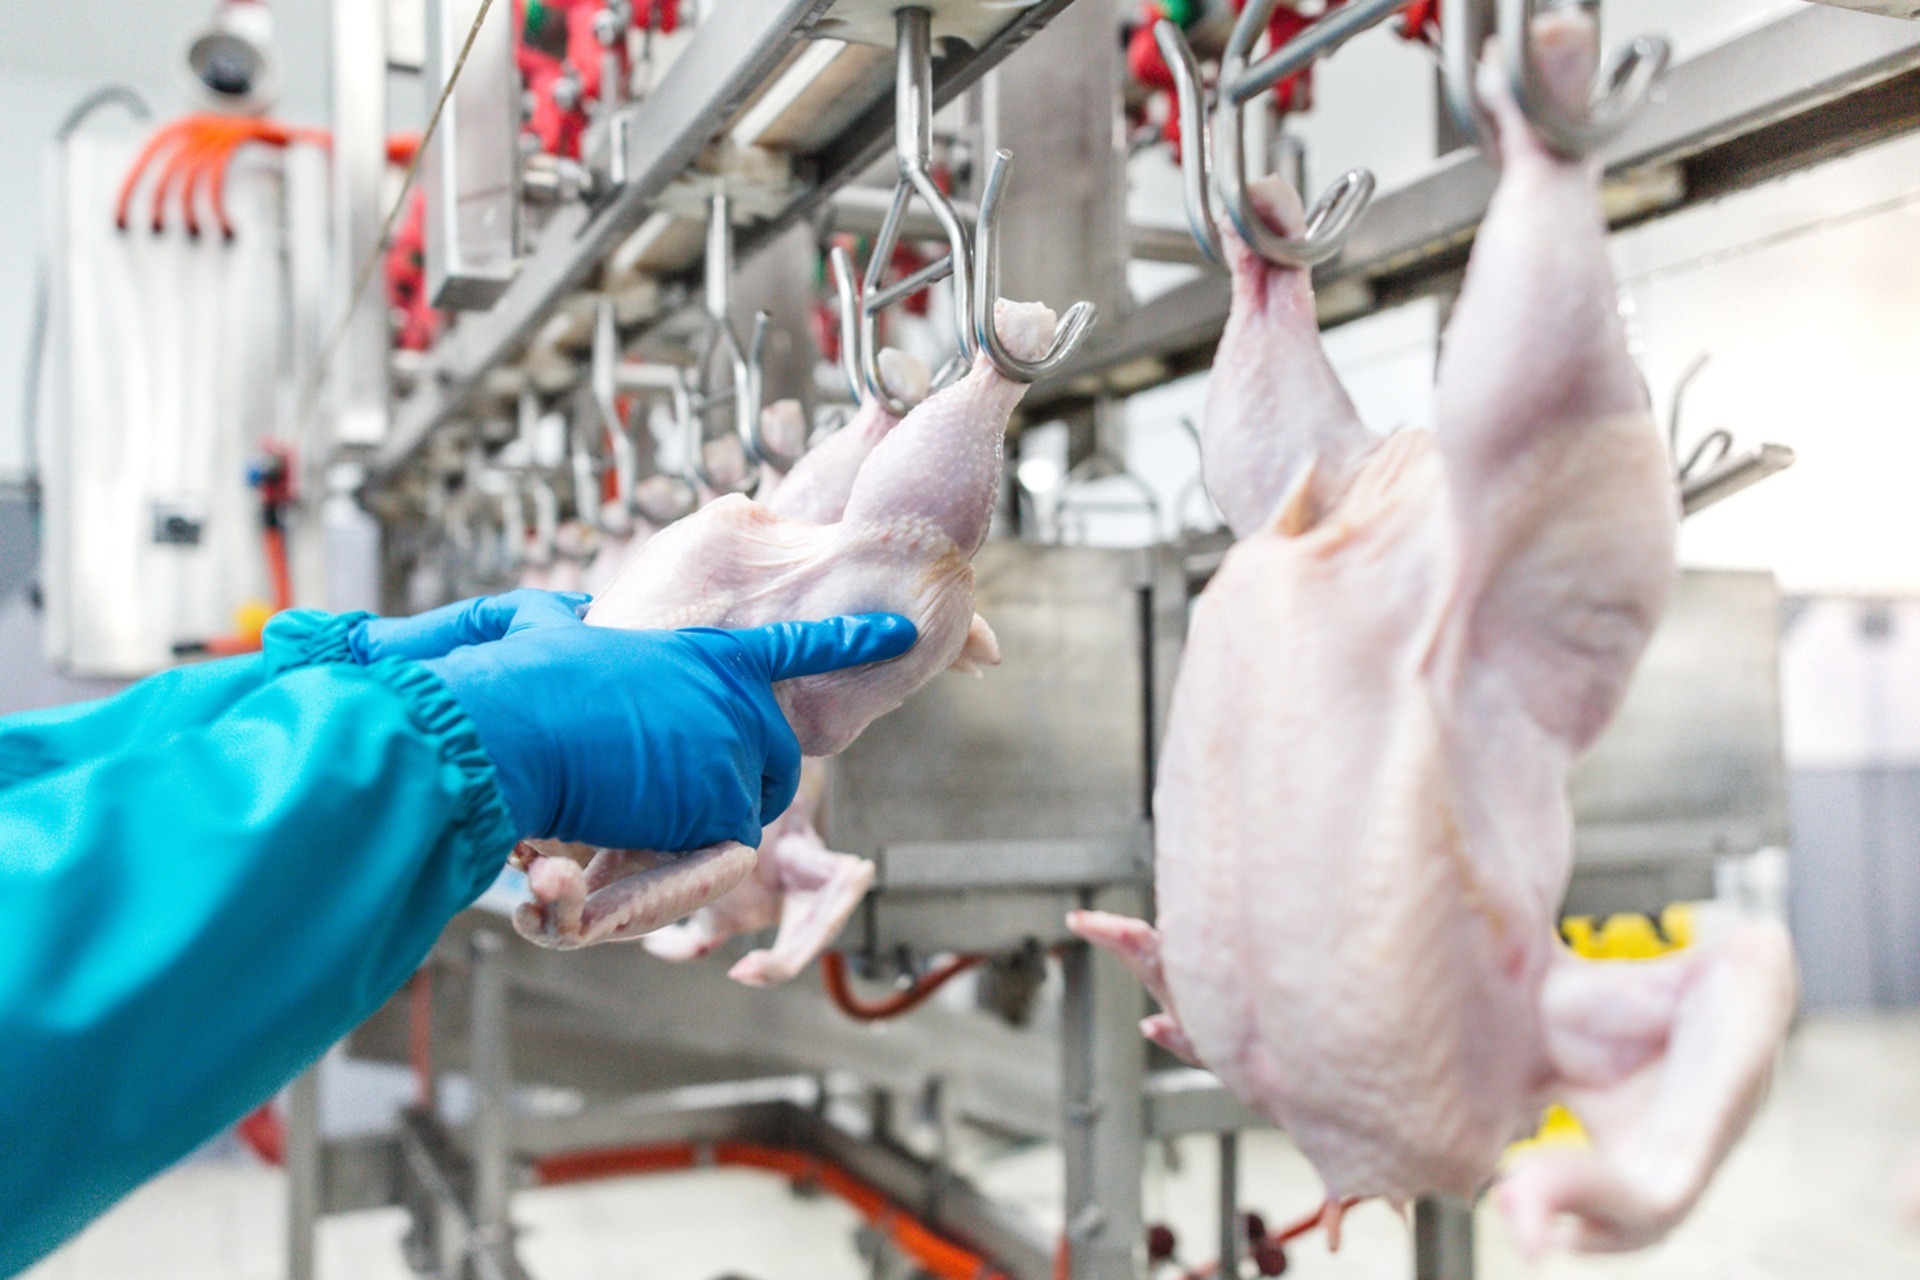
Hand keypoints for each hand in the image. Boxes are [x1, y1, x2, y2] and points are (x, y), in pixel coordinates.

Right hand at [356, 591, 917, 851]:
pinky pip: (714, 863)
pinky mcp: (728, 803)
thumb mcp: (549, 629)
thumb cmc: (510, 683)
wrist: (502, 728)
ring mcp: (738, 747)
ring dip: (662, 848)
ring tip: (584, 844)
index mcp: (704, 654)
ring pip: (728, 823)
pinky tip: (589, 870)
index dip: (849, 643)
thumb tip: (577, 607)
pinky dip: (653, 883)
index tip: (904, 631)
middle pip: (762, 767)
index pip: (794, 650)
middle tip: (618, 820)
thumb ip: (577, 622)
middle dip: (706, 806)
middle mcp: (736, 697)